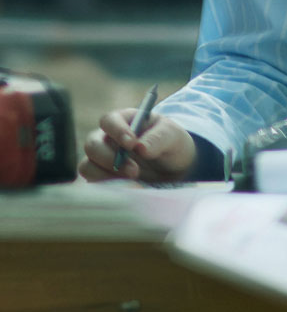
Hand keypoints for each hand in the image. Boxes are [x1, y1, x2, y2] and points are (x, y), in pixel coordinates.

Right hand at [80, 110, 196, 184]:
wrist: (174, 167)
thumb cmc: (171, 143)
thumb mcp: (172, 136)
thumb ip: (158, 138)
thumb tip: (140, 148)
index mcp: (123, 121)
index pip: (109, 121)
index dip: (117, 131)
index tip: (131, 143)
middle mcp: (107, 139)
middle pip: (92, 145)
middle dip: (110, 159)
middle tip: (134, 171)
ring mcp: (101, 160)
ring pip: (87, 166)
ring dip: (106, 176)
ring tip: (133, 183)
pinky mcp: (102, 178)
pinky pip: (93, 183)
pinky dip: (107, 188)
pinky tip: (127, 191)